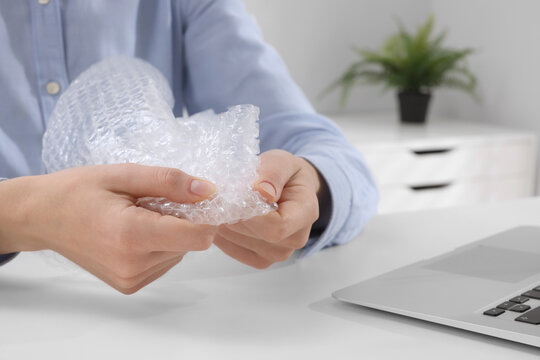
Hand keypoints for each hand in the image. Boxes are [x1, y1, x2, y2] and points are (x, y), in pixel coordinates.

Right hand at [0, 164, 216, 293]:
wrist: (42, 217)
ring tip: (139, 217)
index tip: (195, 199)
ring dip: (170, 234)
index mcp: (132, 234)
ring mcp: (130, 279)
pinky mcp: (128, 286)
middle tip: (152, 204)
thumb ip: (170, 182)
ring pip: (179, 253)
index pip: (197, 237)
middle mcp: (133, 265)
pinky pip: (164, 263)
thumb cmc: (80, 190)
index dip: (206, 216)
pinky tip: (135, 233)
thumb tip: (209, 191)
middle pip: (189, 244)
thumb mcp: (125, 174)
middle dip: (182, 221)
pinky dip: (159, 246)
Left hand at [214, 150, 323, 268]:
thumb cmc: (285, 174)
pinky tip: (224, 216)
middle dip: (231, 211)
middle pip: (252, 233)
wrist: (289, 189)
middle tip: (219, 191)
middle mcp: (295, 239)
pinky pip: (230, 248)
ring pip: (236, 240)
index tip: (231, 193)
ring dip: (222, 220)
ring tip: (224, 202)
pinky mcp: (260, 260)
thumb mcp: (282, 161)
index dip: (249, 213)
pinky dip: (220, 232)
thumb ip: (272, 173)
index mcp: (305, 213)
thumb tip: (261, 192)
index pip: (277, 225)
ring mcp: (278, 254)